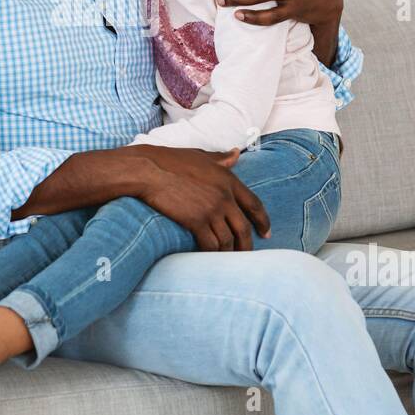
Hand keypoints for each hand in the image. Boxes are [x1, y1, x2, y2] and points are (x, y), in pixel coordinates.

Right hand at [127, 145, 269, 250]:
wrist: (148, 170)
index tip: (266, 233)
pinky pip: (210, 244)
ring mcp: (211, 209)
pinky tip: (209, 258)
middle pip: (243, 228)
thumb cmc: (170, 161)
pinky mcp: (196, 221)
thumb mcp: (200, 156)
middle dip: (247, 245)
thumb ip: (221, 159)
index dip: (263, 221)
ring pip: (228, 240)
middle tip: (247, 255)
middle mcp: (224, 196)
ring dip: (228, 253)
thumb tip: (236, 153)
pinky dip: (212, 253)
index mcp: (228, 179)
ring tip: (227, 261)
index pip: (255, 204)